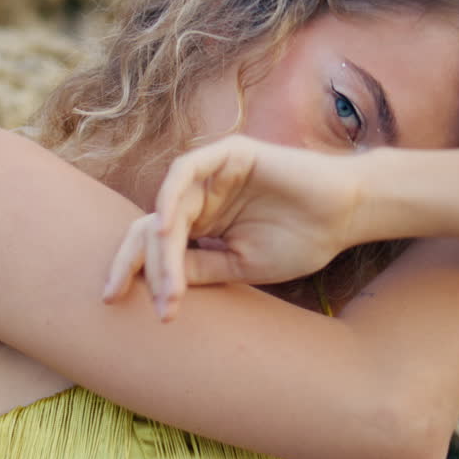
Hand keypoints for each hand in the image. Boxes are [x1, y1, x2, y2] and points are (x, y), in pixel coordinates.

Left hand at [100, 135, 361, 321]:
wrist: (345, 215)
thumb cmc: (300, 240)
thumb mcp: (240, 266)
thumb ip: (197, 268)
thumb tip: (152, 283)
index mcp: (200, 224)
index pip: (153, 246)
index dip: (136, 273)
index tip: (118, 305)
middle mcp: (199, 197)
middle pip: (147, 227)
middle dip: (128, 262)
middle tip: (113, 295)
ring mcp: (211, 174)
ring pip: (165, 207)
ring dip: (160, 248)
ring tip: (165, 285)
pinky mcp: (227, 153)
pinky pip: (185, 169)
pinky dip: (170, 195)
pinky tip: (166, 225)